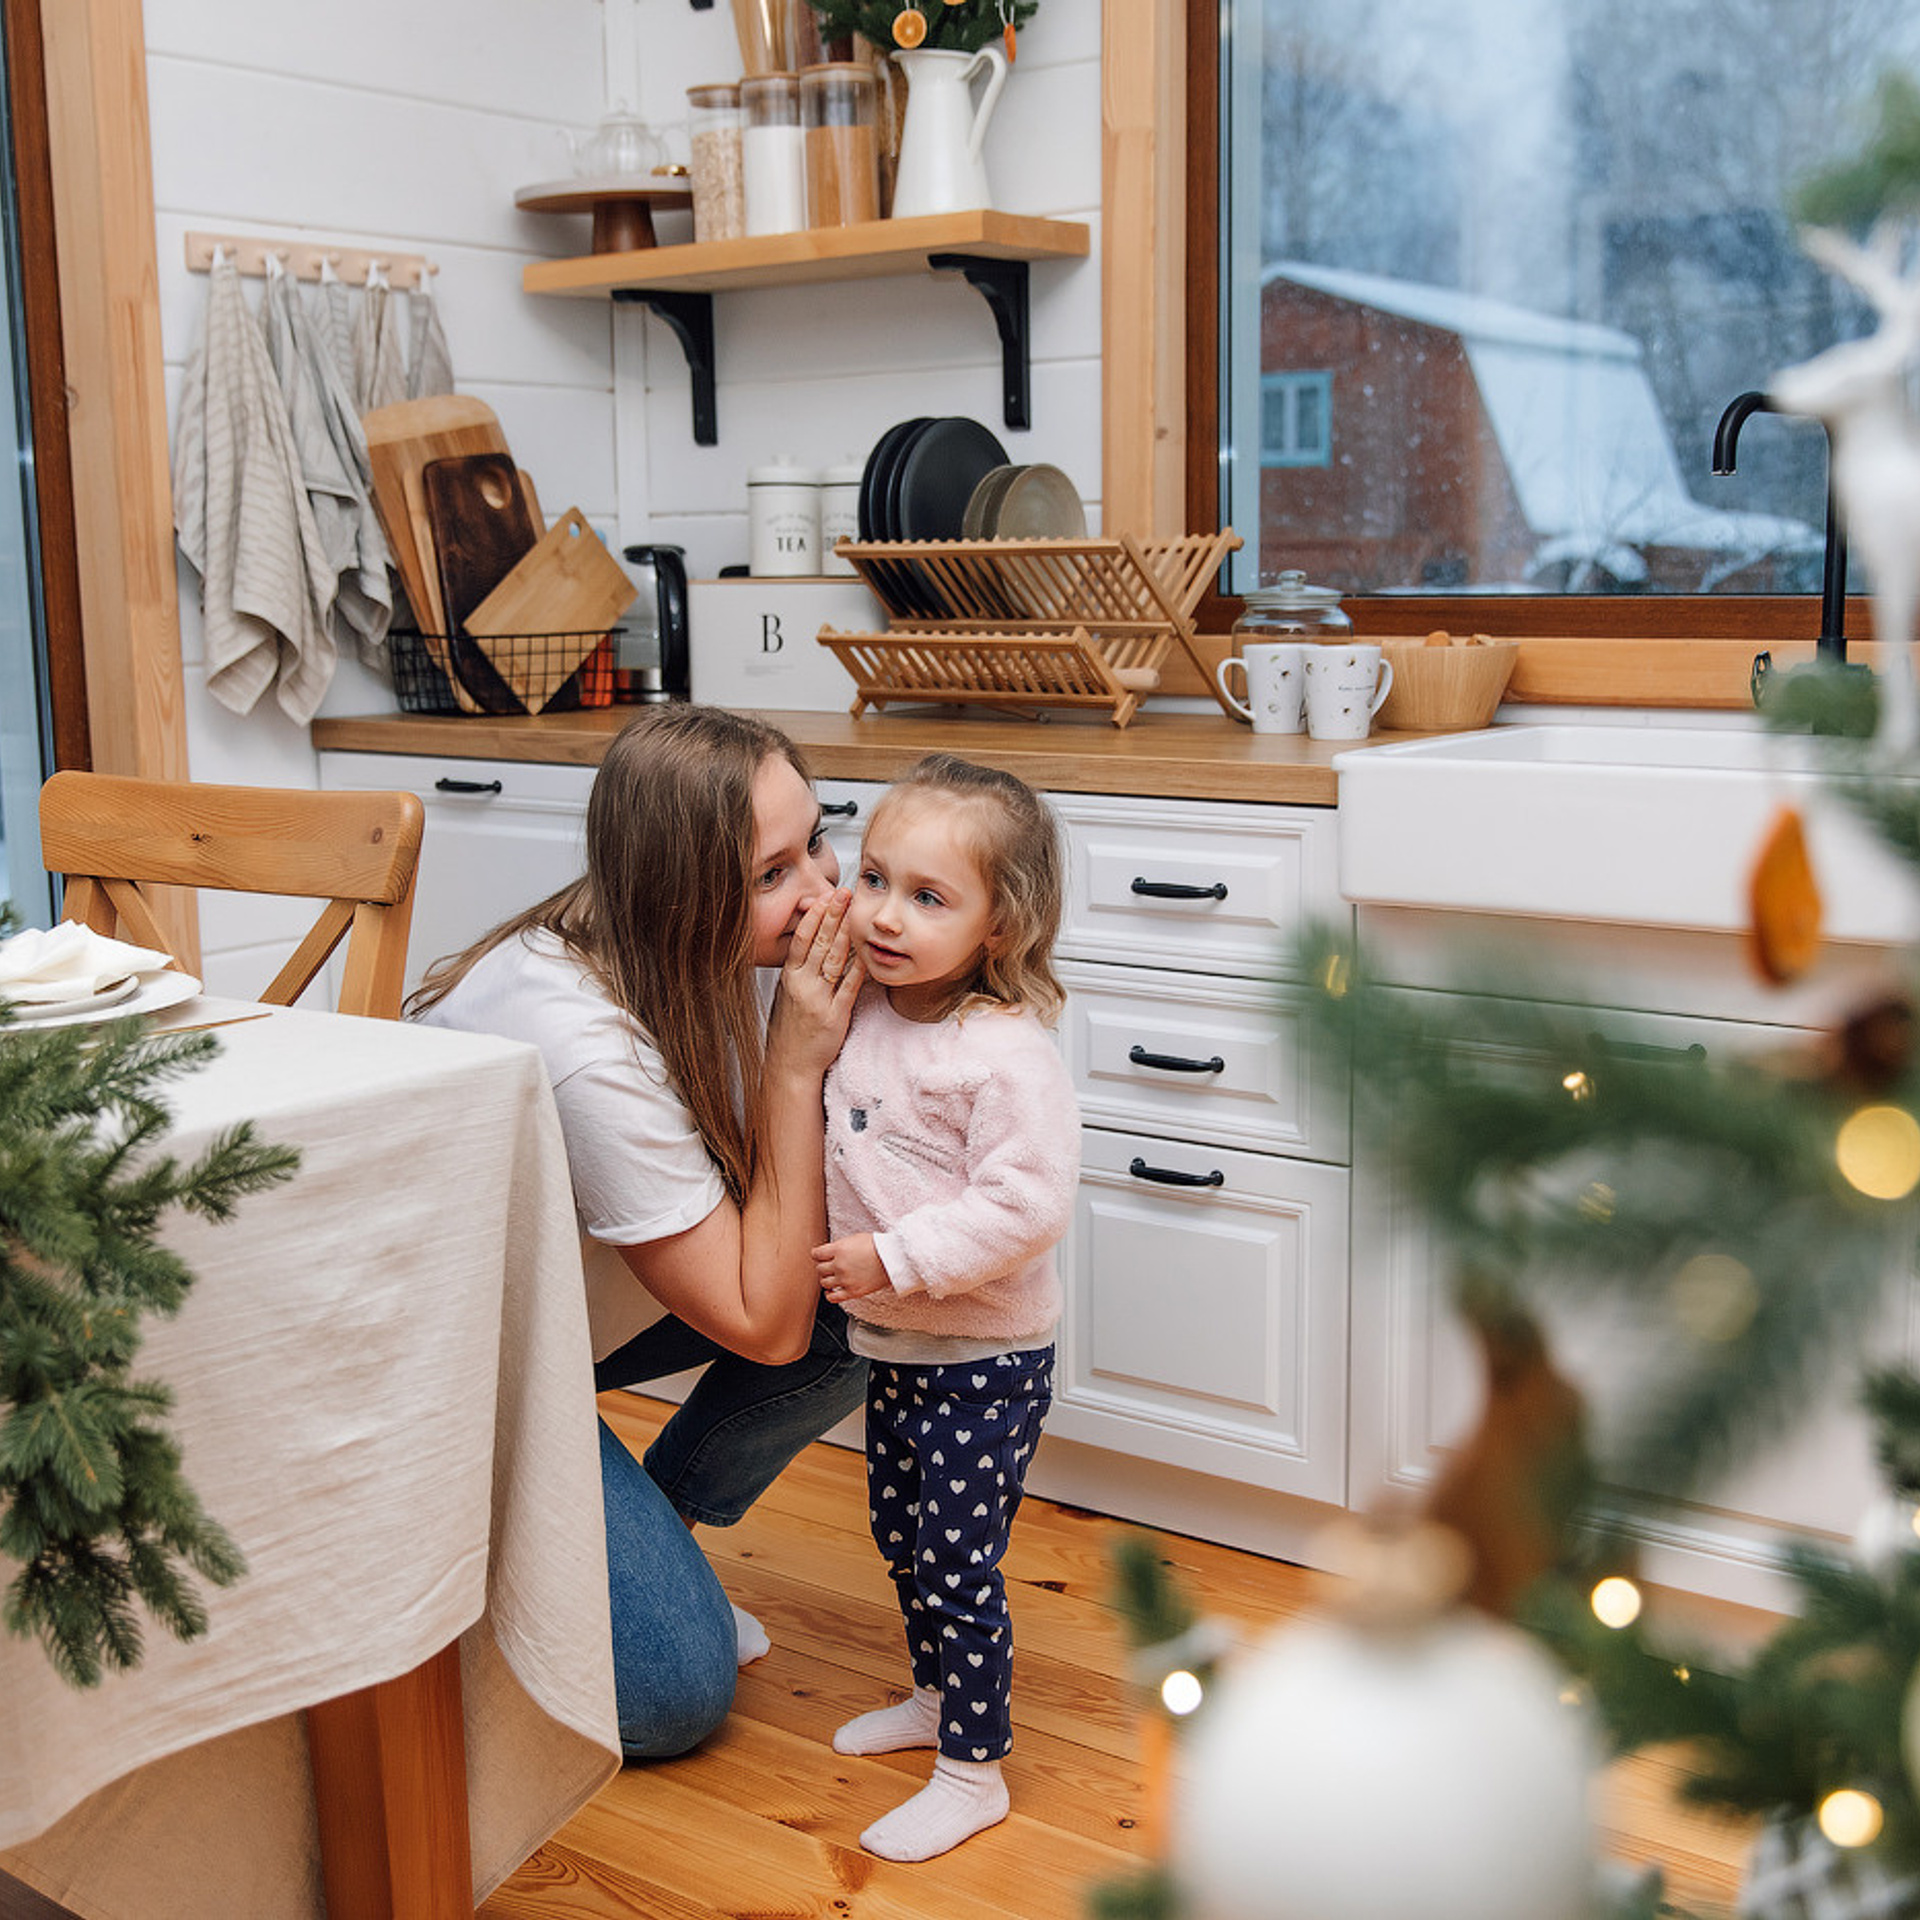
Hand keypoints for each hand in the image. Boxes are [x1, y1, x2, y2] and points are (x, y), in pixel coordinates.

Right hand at [769, 887, 863, 1071]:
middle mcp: (802, 985)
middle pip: (818, 943)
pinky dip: (858, 969)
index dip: (814, 915)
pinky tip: (866, 953)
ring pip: (833, 960)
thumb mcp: (787, 995)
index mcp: (789, 978)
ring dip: (845, 934)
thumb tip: (812, 946)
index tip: (825, 897)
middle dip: (832, 915)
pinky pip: (848, 987)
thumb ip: (800, 971)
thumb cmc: (791, 1030)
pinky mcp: (834, 1016)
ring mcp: (818, 1000)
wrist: (789, 1065)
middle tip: (844, 892)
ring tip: (855, 913)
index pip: (801, 939)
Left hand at [813, 1233, 891, 1301]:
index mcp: (839, 1249)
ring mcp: (845, 1280)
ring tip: (834, 1276)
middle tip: (831, 1265)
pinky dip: (829, 1295)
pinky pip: (832, 1297)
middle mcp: (839, 1265)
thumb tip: (828, 1253)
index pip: (816, 1254)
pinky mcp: (853, 1292)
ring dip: (827, 1279)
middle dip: (824, 1266)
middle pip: (819, 1269)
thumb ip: (839, 1246)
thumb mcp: (854, 1239)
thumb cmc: (877, 1246)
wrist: (893, 1259)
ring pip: (824, 1283)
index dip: (818, 1255)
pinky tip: (832, 1290)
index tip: (821, 1256)